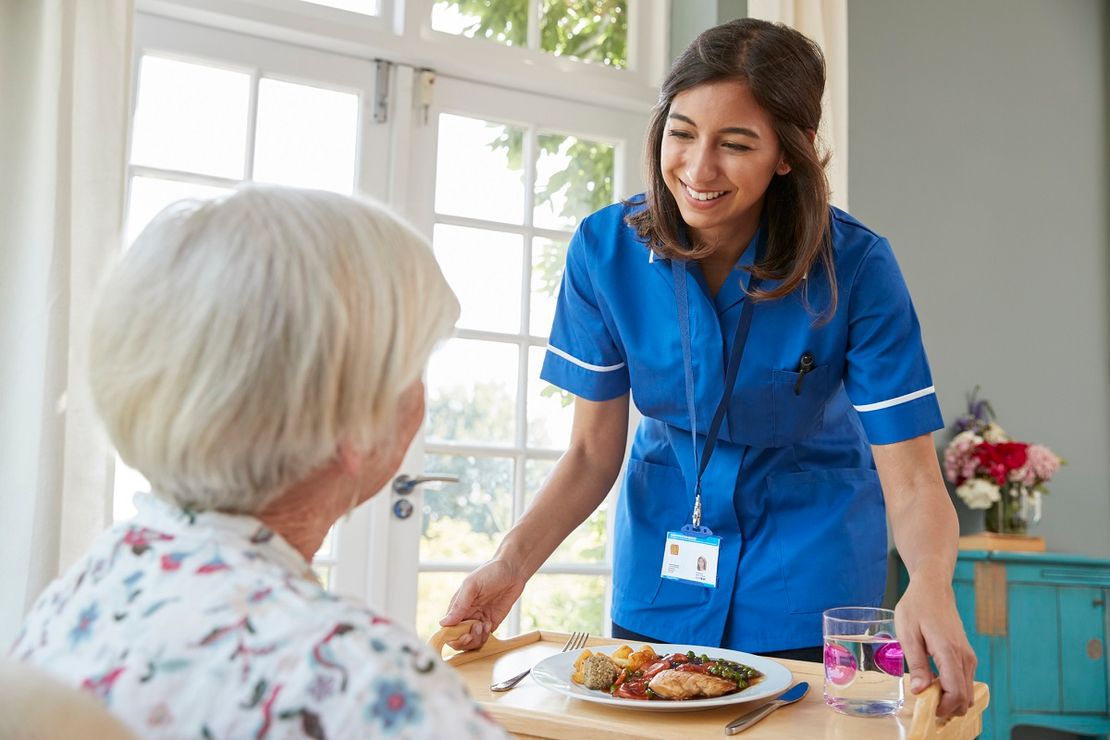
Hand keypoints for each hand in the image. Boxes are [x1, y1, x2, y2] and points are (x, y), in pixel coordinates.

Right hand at [438, 558, 525, 649]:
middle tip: (477, 628)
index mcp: (457, 606)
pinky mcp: (491, 623)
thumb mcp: (472, 585)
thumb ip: (459, 605)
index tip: (464, 634)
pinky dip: (485, 637)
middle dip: (466, 640)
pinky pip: (484, 639)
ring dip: (477, 639)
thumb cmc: (491, 572)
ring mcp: (478, 620)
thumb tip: (443, 623)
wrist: (513, 570)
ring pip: (471, 641)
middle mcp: (466, 615)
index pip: (447, 629)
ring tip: (485, 625)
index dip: (453, 636)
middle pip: (458, 638)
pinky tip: (490, 624)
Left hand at [894, 575, 976, 717]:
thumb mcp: (908, 633)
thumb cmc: (917, 607)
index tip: (925, 707)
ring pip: (967, 692)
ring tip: (927, 692)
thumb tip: (920, 691)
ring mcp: (968, 656)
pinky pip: (965, 681)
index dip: (942, 707)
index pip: (956, 692)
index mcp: (949, 652)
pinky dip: (953, 689)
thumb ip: (917, 664)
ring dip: (950, 699)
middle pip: (965, 698)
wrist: (933, 588)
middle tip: (925, 703)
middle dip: (947, 707)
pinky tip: (934, 682)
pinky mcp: (967, 655)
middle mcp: (965, 657)